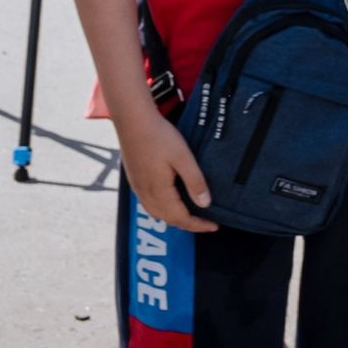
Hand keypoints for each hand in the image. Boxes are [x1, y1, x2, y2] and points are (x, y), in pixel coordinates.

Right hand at [116, 108, 216, 233]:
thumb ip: (194, 182)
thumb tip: (205, 204)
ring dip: (174, 217)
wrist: (133, 121)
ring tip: (191, 213)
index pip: (181, 219)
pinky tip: (170, 200)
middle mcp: (145, 194)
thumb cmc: (159, 137)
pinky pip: (149, 203)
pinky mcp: (134, 179)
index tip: (215, 226)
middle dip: (188, 224)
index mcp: (159, 192)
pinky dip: (163, 208)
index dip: (198, 225)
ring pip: (156, 213)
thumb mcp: (183, 158)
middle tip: (206, 221)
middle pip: (168, 219)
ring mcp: (138, 187)